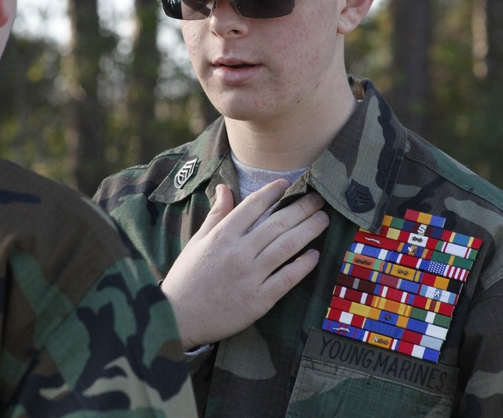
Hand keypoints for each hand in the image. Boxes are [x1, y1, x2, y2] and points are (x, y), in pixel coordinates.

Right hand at [161, 179, 328, 349]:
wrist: (179, 318)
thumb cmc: (186, 278)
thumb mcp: (197, 241)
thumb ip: (215, 215)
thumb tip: (224, 187)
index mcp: (222, 236)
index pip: (253, 206)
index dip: (273, 192)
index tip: (289, 184)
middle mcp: (238, 252)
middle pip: (277, 223)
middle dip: (301, 208)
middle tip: (318, 199)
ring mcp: (250, 276)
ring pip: (286, 247)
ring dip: (308, 230)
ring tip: (323, 219)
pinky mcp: (259, 300)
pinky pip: (287, 278)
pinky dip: (303, 265)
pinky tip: (314, 255)